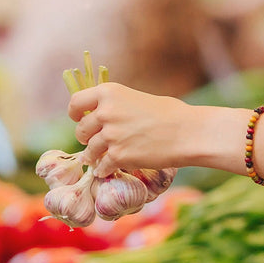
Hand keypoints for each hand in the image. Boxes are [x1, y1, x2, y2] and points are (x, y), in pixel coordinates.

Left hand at [68, 82, 192, 177]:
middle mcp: (106, 112)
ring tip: (106, 157)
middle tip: (100, 142)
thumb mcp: (137, 98)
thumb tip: (99, 117)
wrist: (188, 132)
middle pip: (81, 130)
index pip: (76, 102)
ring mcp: (110, 135)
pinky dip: (105, 169)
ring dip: (96, 156)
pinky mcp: (118, 156)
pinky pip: (101, 166)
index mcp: (109, 92)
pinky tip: (112, 168)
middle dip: (88, 138)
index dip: (76, 113)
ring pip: (90, 151)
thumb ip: (115, 106)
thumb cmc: (170, 114)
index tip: (80, 119)